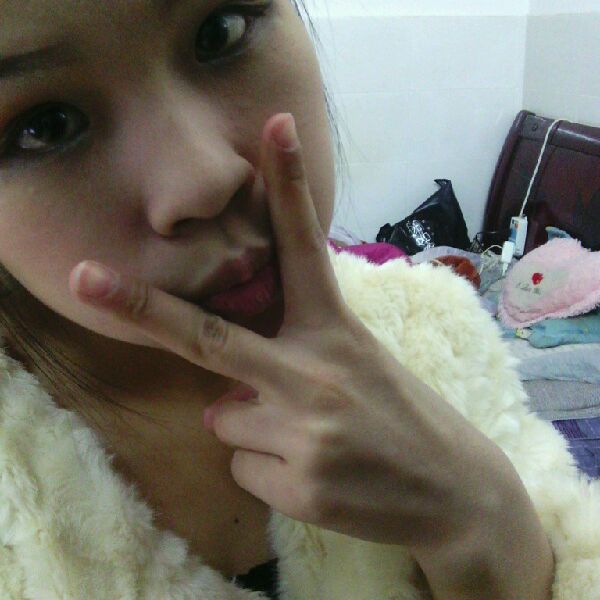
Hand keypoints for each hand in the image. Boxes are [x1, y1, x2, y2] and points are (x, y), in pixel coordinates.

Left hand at [68, 112, 502, 547]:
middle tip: (86, 277)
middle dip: (143, 306)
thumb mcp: (358, 365)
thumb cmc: (403, 418)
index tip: (273, 126)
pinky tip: (316, 475)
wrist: (454, 491)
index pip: (304, 248)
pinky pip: (241, 466)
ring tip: (314, 443)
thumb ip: (290, 360)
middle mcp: (316, 372)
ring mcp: (306, 431)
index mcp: (335, 330)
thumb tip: (219, 394)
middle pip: (212, 336)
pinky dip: (266, 472)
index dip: (288, 186)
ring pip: (224, 418)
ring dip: (252, 429)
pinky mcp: (300, 486)